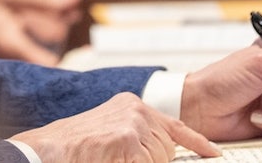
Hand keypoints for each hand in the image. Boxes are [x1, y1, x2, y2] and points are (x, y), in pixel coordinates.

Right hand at [10, 92, 220, 161]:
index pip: (175, 126)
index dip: (197, 143)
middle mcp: (135, 108)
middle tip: (123, 159)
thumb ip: (137, 140)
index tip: (213, 154)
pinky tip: (112, 159)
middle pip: (168, 148)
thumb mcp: (112, 136)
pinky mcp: (128, 138)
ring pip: (161, 158)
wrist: (48, 150)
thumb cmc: (74, 147)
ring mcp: (133, 122)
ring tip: (112, 158)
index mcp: (131, 105)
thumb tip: (163, 153)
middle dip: (155, 162)